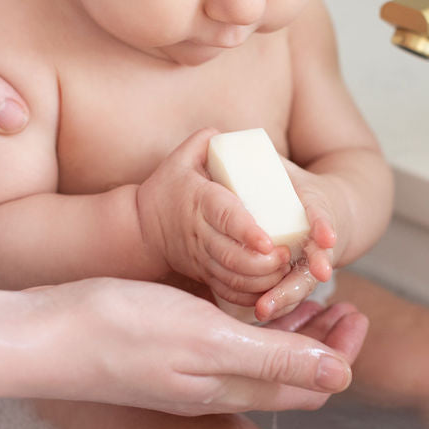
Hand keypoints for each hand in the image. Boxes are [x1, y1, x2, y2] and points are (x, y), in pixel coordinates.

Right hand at [35, 279, 368, 413]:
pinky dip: (253, 319)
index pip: (311, 384)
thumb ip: (273, 358)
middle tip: (342, 299)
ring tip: (308, 292)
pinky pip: (229, 341)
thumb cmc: (117, 333)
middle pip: (290, 370)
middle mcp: (217, 384)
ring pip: (260, 354)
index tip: (356, 314)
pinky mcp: (171, 349)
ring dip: (293, 327)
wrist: (45, 334)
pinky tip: (250, 292)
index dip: (342, 353)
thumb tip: (339, 376)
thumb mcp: (207, 340)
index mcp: (232, 387)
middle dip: (324, 338)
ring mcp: (193, 368)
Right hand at [137, 127, 292, 308]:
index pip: (225, 217)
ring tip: (285, 270)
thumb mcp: (180, 157)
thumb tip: (226, 133)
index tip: (268, 241)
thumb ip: (205, 140)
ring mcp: (202, 258)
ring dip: (261, 280)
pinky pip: (228, 292)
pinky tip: (271, 288)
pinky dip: (250, 294)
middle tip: (287, 256)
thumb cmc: (167, 188)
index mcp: (200, 201)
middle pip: (232, 255)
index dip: (247, 231)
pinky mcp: (205, 275)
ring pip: (232, 277)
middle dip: (262, 262)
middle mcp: (200, 233)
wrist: (141, 229)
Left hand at [254, 160, 338, 320]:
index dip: (324, 224)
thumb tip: (213, 136)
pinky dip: (277, 303)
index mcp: (312, 206)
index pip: (321, 213)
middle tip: (317, 276)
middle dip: (313, 269)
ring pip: (301, 281)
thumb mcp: (283, 170)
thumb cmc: (294, 189)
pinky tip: (259, 312)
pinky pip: (289, 292)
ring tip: (266, 309)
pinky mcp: (298, 277)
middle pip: (317, 256)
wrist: (326, 212)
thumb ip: (256, 158)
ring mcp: (309, 260)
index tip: (326, 237)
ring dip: (287, 295)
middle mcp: (315, 237)